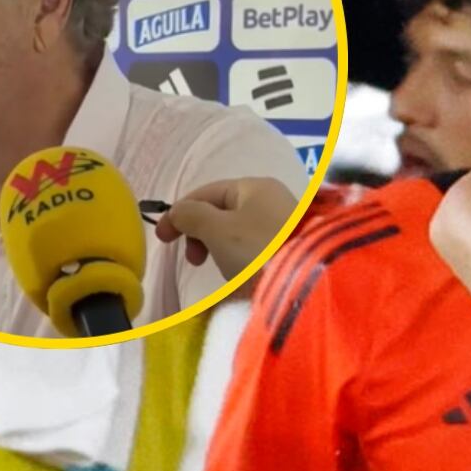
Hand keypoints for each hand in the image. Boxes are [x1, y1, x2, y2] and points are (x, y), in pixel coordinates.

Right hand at [157, 178, 298, 278]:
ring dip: (219, 248)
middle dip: (200, 233)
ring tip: (221, 270)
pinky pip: (254, 248)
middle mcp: (273, 199)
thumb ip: (190, 215)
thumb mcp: (217, 228)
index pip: (206, 192)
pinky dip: (240, 259)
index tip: (162, 239)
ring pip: (237, 232)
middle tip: (194, 261)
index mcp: (255, 186)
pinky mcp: (291, 250)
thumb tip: (179, 213)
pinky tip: (241, 277)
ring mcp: (285, 225)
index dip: (179, 212)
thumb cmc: (258, 250)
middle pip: (222, 211)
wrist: (308, 285)